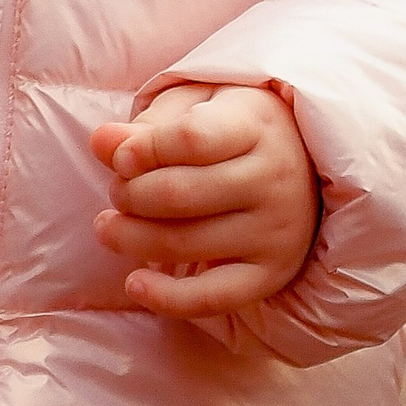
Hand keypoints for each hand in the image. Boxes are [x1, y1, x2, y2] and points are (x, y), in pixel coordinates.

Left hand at [90, 83, 318, 322]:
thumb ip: (148, 124)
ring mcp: (276, 230)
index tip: (119, 158)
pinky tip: (135, 283)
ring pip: (186, 243)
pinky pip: (214, 296)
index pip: (191, 139)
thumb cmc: (231, 129)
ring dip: (131, 238)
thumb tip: (101, 142)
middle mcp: (274, 178)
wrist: (304, 167)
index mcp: (255, 125)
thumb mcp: (195, 107)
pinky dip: (168, 298)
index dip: (144, 150)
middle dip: (130, 195)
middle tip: (117, 191)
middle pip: (180, 194)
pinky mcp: (271, 273)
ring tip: (108, 226)